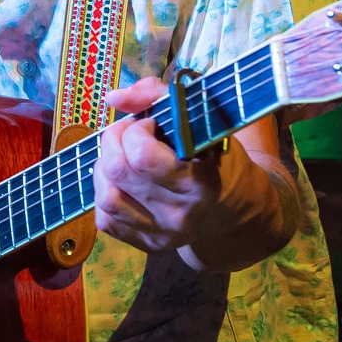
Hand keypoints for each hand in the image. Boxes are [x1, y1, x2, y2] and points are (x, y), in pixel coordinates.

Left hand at [91, 77, 230, 254]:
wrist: (237, 209)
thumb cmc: (219, 157)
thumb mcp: (204, 120)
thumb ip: (159, 96)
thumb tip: (113, 97)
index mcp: (199, 182)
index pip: (141, 155)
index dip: (135, 129)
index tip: (149, 124)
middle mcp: (179, 213)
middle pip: (117, 171)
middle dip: (113, 140)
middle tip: (128, 134)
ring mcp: (162, 233)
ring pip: (105, 197)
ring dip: (104, 168)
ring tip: (121, 157)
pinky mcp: (148, 245)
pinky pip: (105, 220)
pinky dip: (106, 195)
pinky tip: (123, 183)